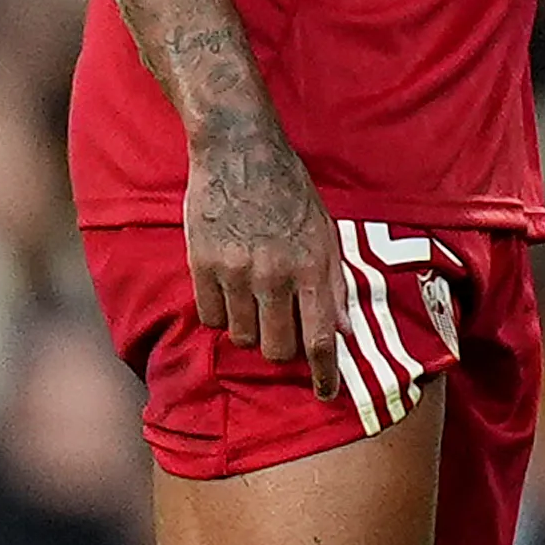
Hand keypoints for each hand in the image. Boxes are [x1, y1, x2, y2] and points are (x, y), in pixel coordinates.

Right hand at [183, 109, 343, 398]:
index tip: (326, 395)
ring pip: (242, 337)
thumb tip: (343, 330)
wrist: (239, 149)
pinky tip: (229, 293)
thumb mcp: (324, 229)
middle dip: (283, 349)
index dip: (323, 376)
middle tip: (282, 331)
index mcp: (311, 265)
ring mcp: (235, 271)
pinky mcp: (202, 264)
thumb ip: (332, 281)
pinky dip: (221, 315)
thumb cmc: (289, 189)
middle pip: (277, 349)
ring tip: (254, 305)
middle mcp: (274, 274)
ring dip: (251, 331)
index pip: (319, 339)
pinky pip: (211, 318)